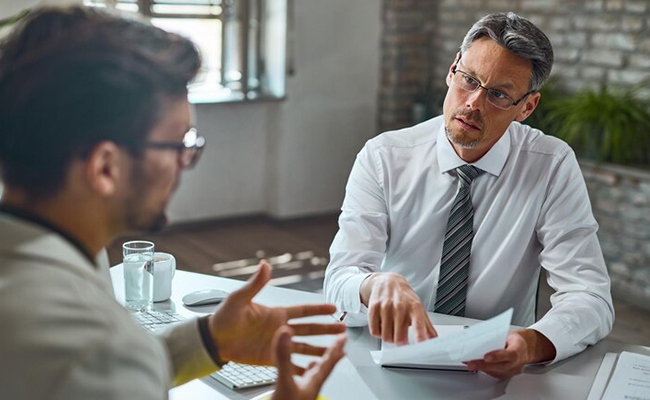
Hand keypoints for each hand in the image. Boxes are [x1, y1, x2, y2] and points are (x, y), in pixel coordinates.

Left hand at [208, 261, 345, 364]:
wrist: (213, 340)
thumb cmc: (223, 318)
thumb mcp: (239, 299)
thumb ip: (255, 284)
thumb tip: (264, 265)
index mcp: (276, 313)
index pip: (303, 311)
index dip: (318, 310)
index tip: (334, 308)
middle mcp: (280, 329)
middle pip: (309, 329)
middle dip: (327, 330)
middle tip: (342, 330)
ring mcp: (277, 344)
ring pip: (304, 347)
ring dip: (319, 349)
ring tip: (335, 351)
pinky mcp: (271, 358)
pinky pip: (290, 364)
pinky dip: (302, 367)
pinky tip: (314, 370)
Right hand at [271, 326, 345, 399]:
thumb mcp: (284, 381)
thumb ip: (285, 357)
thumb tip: (286, 333)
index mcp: (313, 382)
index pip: (329, 361)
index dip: (336, 347)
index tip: (344, 336)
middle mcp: (311, 386)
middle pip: (326, 367)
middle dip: (332, 353)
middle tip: (340, 343)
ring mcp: (304, 392)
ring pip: (315, 374)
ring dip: (319, 362)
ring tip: (321, 355)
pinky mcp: (294, 396)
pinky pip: (303, 380)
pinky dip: (304, 372)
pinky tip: (300, 374)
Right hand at [361, 272, 436, 344]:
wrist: (389, 282)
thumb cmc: (405, 298)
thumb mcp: (419, 308)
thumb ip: (427, 327)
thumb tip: (435, 341)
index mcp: (415, 307)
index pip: (419, 325)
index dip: (420, 337)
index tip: (422, 348)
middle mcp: (400, 306)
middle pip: (399, 338)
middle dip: (400, 342)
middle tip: (401, 338)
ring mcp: (386, 306)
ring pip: (386, 337)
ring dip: (389, 338)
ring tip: (392, 329)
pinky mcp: (374, 308)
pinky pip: (374, 331)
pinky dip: (378, 333)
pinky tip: (382, 325)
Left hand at [465, 329, 555, 379]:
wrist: (525, 348)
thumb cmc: (514, 340)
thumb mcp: (508, 334)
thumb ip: (496, 338)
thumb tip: (480, 339)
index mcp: (519, 348)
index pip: (510, 354)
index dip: (498, 356)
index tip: (486, 357)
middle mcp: (518, 362)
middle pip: (501, 366)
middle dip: (483, 365)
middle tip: (471, 364)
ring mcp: (513, 370)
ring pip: (497, 372)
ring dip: (482, 368)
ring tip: (470, 363)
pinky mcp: (508, 375)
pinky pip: (495, 374)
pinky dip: (485, 370)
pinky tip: (476, 365)